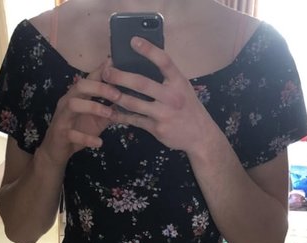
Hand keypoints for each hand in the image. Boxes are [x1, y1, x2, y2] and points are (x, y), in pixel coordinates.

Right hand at [39, 62, 120, 165]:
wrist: (56, 151)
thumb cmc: (78, 132)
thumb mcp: (97, 121)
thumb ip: (109, 110)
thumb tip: (128, 102)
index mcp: (77, 96)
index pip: (88, 79)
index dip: (101, 72)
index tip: (116, 66)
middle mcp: (68, 102)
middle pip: (80, 86)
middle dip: (100, 88)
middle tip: (118, 95)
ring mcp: (62, 117)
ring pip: (73, 105)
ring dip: (93, 107)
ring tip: (110, 115)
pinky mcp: (60, 134)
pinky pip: (72, 134)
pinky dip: (86, 138)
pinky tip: (99, 143)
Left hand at [102, 38, 219, 153]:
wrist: (200, 137)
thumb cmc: (189, 108)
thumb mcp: (183, 88)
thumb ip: (167, 78)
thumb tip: (145, 62)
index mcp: (179, 82)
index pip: (164, 61)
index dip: (148, 50)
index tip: (133, 41)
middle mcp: (171, 97)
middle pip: (141, 83)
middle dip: (121, 77)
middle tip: (107, 72)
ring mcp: (163, 114)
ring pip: (134, 103)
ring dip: (116, 96)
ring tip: (105, 90)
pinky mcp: (157, 128)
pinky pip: (134, 120)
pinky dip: (121, 116)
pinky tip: (111, 111)